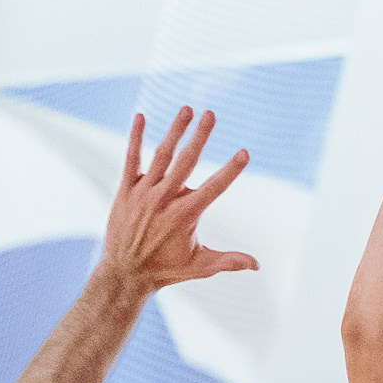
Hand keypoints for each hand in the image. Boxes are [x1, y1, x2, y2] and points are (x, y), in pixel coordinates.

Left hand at [100, 108, 257, 293]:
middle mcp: (165, 200)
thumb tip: (258, 265)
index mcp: (186, 215)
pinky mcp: (126, 190)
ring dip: (175, 131)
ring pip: (162, 156)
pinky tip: (140, 116)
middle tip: (211, 114)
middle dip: (200, 137)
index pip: (214, 188)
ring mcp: (144, 193)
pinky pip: (131, 159)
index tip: (244, 153)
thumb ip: (228, 261)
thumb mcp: (200, 266)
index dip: (230, 170)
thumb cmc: (166, 269)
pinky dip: (135, 138)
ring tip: (187, 109)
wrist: (125, 273)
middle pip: (186, 162)